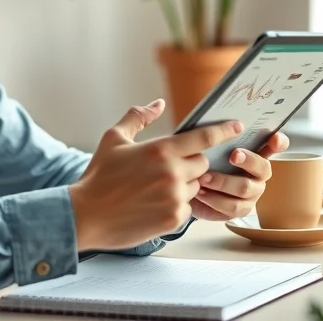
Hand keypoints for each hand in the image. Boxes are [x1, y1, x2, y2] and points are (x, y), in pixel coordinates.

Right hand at [69, 99, 242, 251]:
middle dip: (190, 163)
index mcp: (160, 150)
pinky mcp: (173, 219)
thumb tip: (158, 103)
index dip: (224, 131)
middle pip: (202, 163)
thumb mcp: (113, 138)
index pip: (203, 138)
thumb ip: (139, 117)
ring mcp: (175, 198)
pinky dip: (176, 205)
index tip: (237, 126)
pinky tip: (153, 204)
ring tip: (155, 188)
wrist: (85, 215)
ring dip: (184, 185)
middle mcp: (172, 173)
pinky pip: (188, 208)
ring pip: (196, 186)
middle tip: (166, 168)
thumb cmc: (99, 175)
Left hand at [190, 131, 289, 220]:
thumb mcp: (209, 146)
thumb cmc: (203, 161)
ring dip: (223, 182)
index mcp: (256, 153)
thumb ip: (218, 135)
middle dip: (248, 160)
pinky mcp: (240, 209)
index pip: (276, 145)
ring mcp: (252, 193)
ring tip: (204, 177)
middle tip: (233, 155)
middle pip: (263, 167)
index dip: (278, 142)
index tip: (274, 138)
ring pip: (245, 188)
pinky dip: (214, 199)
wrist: (188, 188)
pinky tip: (200, 192)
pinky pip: (232, 207)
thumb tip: (218, 123)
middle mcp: (258, 174)